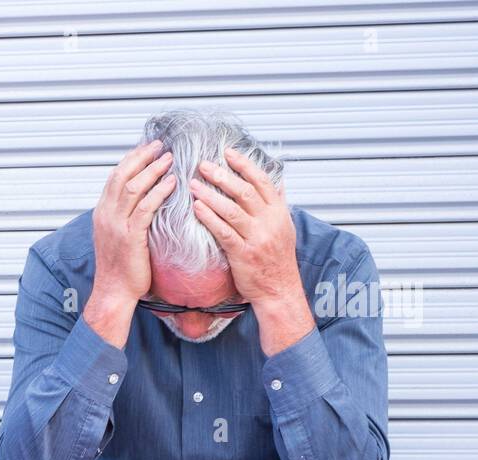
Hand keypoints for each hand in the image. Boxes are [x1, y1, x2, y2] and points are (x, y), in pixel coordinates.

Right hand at [85, 140, 176, 345]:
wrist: (113, 292)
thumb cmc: (119, 267)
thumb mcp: (116, 236)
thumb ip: (124, 216)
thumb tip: (139, 200)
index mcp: (102, 212)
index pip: (114, 176)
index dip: (132, 158)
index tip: (148, 147)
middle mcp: (106, 215)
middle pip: (122, 174)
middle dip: (142, 156)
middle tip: (161, 145)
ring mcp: (116, 225)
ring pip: (133, 187)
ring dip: (153, 170)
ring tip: (170, 159)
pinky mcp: (130, 237)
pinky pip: (146, 207)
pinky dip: (159, 192)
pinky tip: (172, 183)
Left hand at [188, 147, 302, 305]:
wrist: (279, 289)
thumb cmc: (278, 258)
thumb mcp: (285, 227)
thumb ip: (279, 203)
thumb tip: (277, 181)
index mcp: (279, 212)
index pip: (262, 180)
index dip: (244, 164)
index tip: (227, 152)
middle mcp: (269, 222)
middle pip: (244, 191)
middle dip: (222, 176)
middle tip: (202, 165)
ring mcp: (256, 238)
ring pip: (232, 210)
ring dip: (210, 195)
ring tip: (193, 184)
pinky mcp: (242, 254)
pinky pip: (223, 232)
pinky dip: (209, 218)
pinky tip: (197, 208)